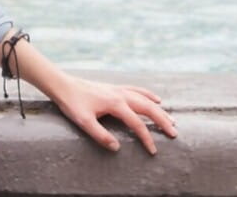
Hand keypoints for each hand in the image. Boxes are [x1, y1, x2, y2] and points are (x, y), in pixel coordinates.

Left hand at [52, 74, 177, 154]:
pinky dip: (148, 95)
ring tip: (171, 120)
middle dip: (162, 121)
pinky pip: (136, 90)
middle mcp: (120, 95)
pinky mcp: (114, 88)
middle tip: (174, 133)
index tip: (154, 151)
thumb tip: (117, 148)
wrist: (62, 85)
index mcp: (115, 104)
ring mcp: (118, 90)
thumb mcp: (84, 121)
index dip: (146, 138)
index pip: (137, 124)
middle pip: (148, 108)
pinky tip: (156, 99)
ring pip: (145, 99)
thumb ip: (100, 135)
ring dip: (159, 110)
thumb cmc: (72, 103)